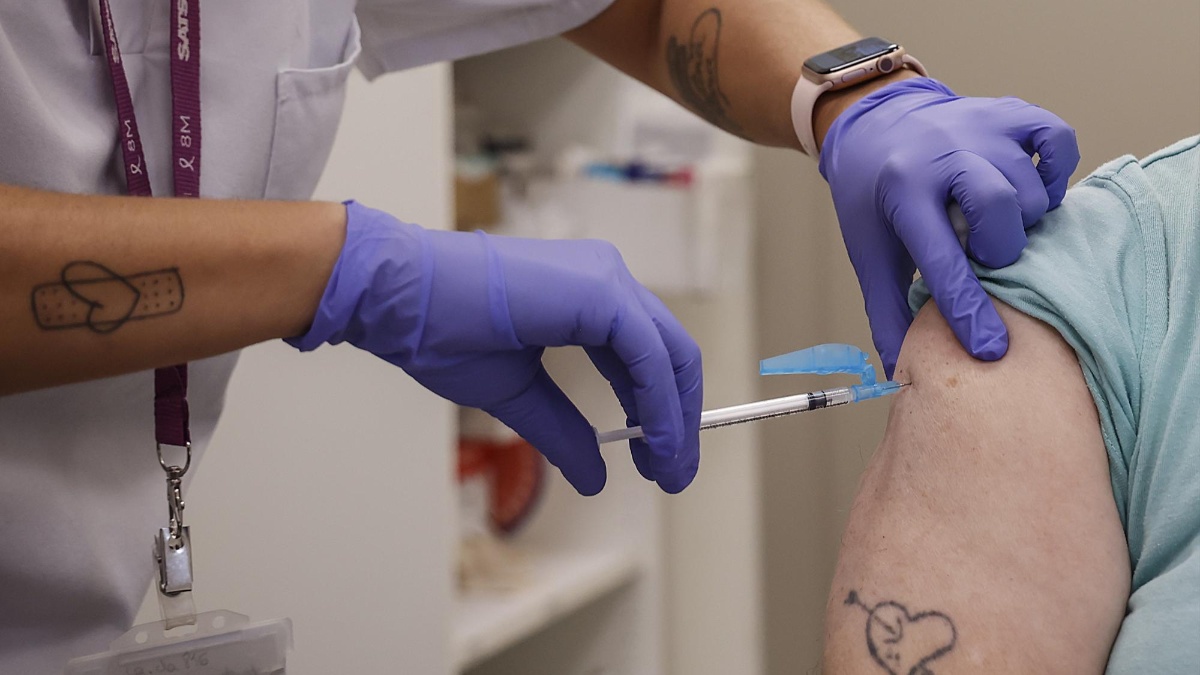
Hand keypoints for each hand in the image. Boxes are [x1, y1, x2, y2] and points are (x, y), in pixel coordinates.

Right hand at [287, 202, 701, 494]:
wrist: (401, 297)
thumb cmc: (443, 332)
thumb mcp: (518, 394)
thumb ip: (563, 431)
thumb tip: (595, 477)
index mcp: (587, 295)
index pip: (645, 356)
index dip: (658, 410)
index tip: (657, 459)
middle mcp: (605, 279)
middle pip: (669, 355)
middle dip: (678, 418)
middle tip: (673, 473)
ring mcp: (605, 280)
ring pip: (668, 355)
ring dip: (675, 417)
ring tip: (668, 469)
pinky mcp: (600, 292)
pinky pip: (648, 355)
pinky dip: (660, 403)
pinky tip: (656, 443)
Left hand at [818, 78, 1079, 377]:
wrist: (874, 124)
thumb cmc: (874, 197)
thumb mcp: (870, 250)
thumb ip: (887, 310)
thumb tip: (900, 371)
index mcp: (903, 191)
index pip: (942, 259)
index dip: (968, 310)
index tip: (990, 350)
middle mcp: (944, 152)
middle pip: (1000, 207)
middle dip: (999, 248)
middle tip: (983, 254)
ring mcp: (980, 127)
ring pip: (1029, 187)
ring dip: (1022, 219)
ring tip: (996, 224)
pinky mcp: (1010, 112)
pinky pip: (1057, 138)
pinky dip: (1054, 171)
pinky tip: (1030, 189)